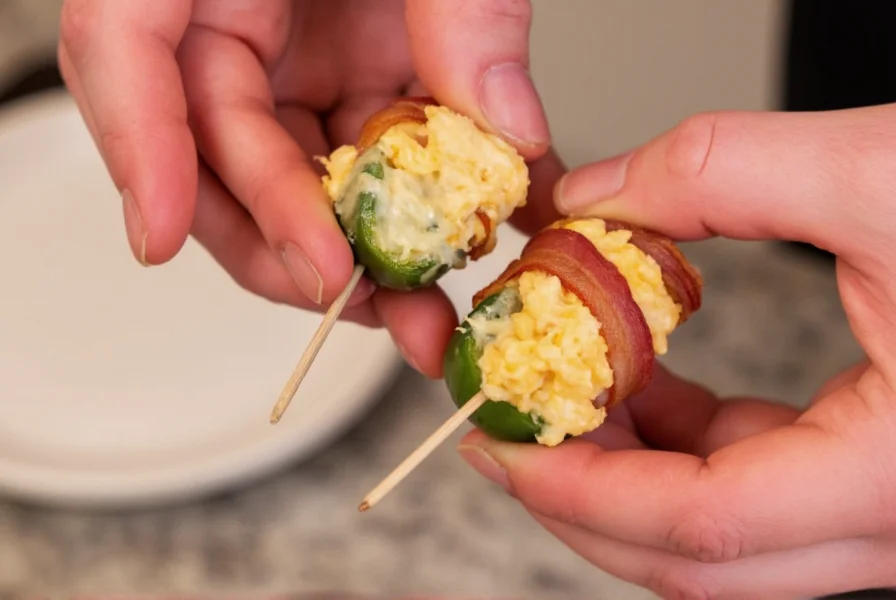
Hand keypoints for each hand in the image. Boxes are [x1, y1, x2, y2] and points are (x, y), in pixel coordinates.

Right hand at [57, 0, 557, 376]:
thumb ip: (464, 6)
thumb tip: (504, 128)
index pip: (125, 40)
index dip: (137, 145)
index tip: (161, 235)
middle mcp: (239, 11)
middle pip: (217, 146)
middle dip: (282, 238)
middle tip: (346, 294)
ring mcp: (300, 50)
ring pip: (298, 176)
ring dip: (357, 249)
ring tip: (418, 304)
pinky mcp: (358, 71)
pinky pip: (372, 154)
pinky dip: (420, 205)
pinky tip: (468, 240)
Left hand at [459, 105, 895, 597]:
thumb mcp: (887, 172)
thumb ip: (722, 172)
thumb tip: (594, 195)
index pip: (700, 526)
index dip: (578, 492)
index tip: (499, 445)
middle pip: (697, 559)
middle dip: (585, 499)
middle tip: (507, 434)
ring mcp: (892, 511)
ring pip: (725, 537)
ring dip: (630, 472)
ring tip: (564, 393)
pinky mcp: (880, 479)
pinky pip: (759, 492)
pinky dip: (685, 449)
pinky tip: (643, 384)